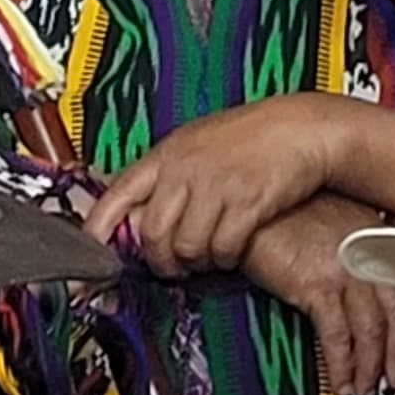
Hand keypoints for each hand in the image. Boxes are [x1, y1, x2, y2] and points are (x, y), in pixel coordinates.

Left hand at [85, 94, 349, 275]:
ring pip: (186, 247)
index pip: (119, 193)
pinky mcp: (247, 203)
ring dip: (195, 261)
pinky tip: (232, 251)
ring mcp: (216, 186)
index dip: (99, 228)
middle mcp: (187, 169)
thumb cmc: (253, 135)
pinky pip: (223, 249)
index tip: (91, 255)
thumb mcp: (199, 142)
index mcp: (169, 153)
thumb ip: (169, 172)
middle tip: (172, 266)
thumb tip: (137, 208)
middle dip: (159, 259)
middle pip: (152, 232)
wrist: (303, 128)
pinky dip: (225, 259)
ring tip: (207, 255)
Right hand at [241, 198, 394, 394]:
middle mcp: (367, 251)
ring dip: (371, 366)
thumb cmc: (284, 208)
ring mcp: (345, 270)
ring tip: (366, 388)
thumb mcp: (332, 218)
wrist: (253, 204)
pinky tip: (340, 380)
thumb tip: (359, 279)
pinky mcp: (317, 287)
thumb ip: (353, 246)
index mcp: (374, 234)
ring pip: (371, 330)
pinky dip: (342, 365)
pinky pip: (338, 337)